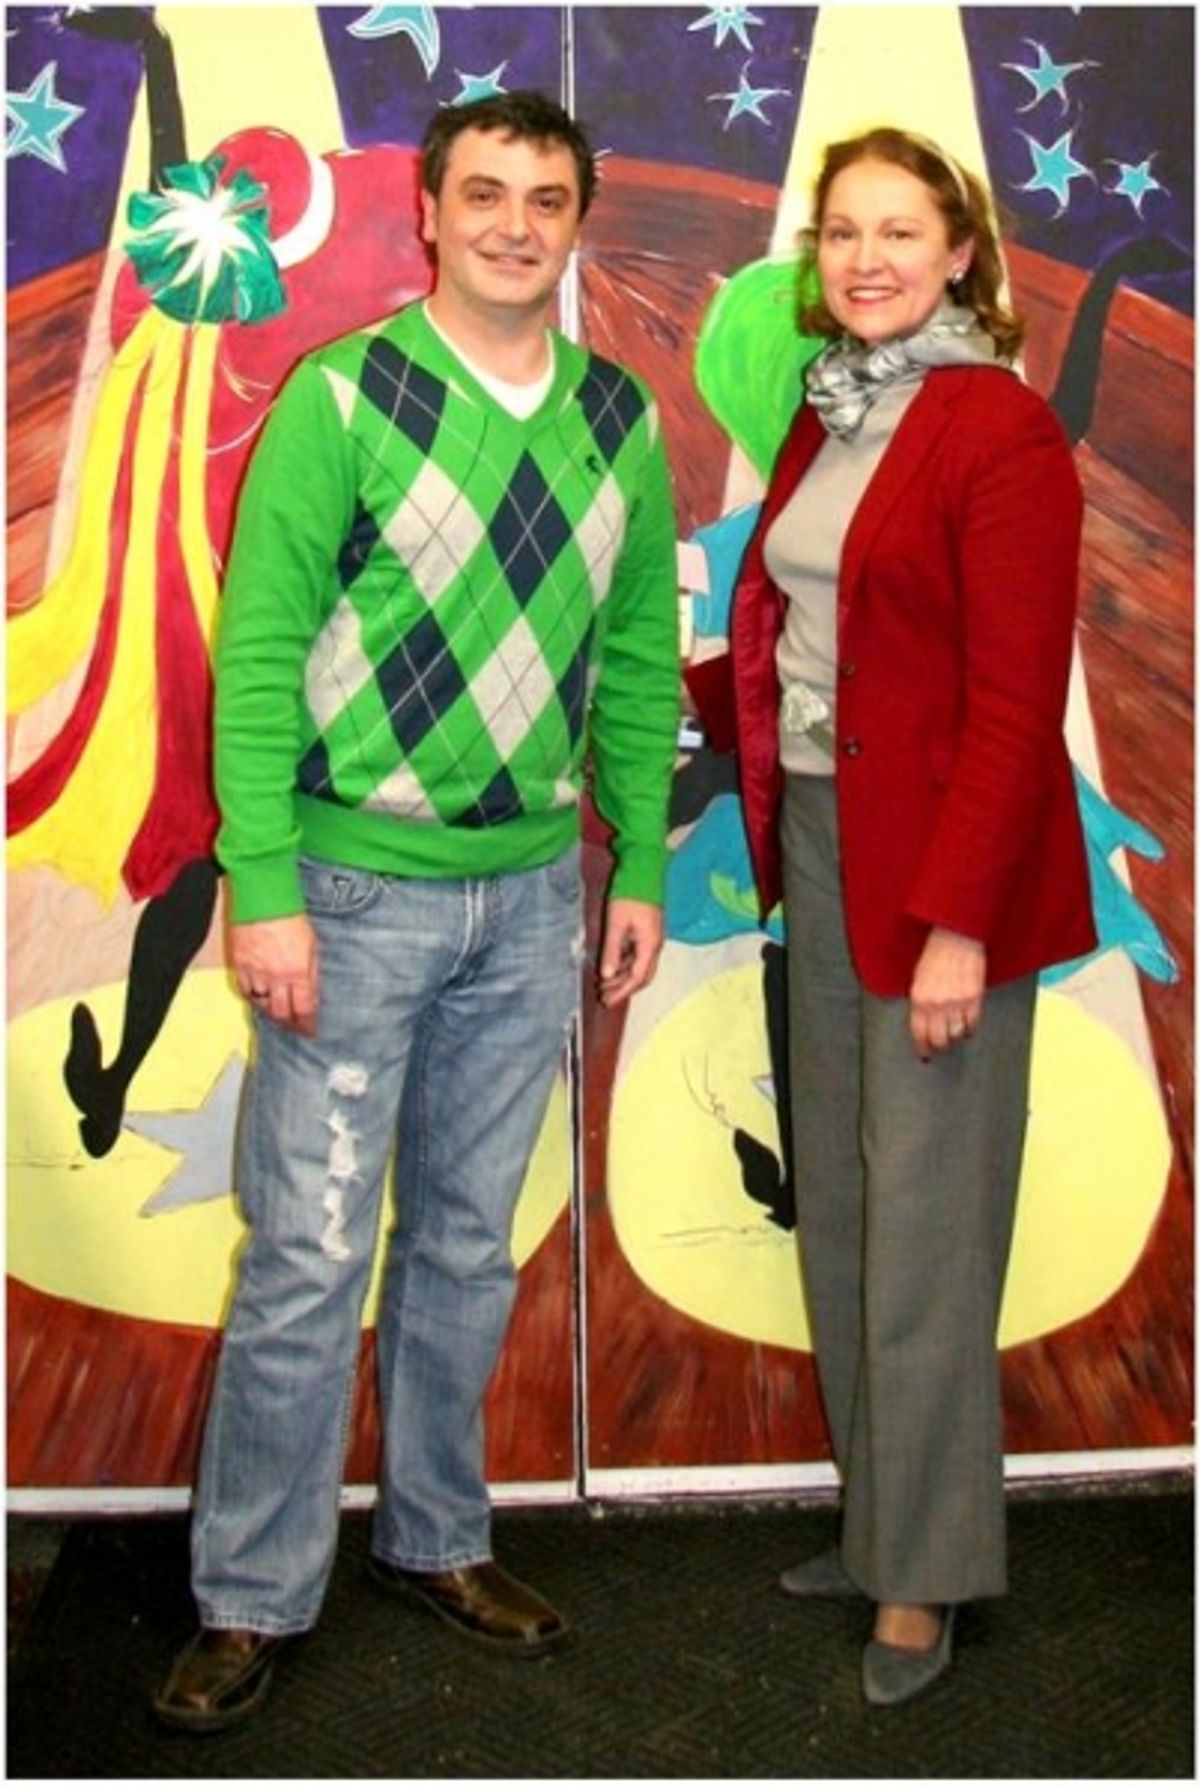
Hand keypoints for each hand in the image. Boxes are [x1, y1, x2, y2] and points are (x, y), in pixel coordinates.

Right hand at [231, 915, 319, 1035]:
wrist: (263, 897)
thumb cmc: (291, 917)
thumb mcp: (312, 945)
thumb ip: (311, 971)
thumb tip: (311, 993)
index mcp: (298, 971)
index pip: (304, 1008)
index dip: (307, 1024)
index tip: (310, 1030)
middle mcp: (276, 976)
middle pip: (281, 1012)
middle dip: (288, 1023)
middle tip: (293, 1027)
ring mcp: (255, 971)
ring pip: (261, 1004)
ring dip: (270, 1011)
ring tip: (276, 1012)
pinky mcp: (239, 964)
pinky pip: (245, 990)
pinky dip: (252, 997)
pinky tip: (258, 997)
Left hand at [597, 898, 662, 1007]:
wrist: (643, 871)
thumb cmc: (629, 895)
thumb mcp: (616, 924)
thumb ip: (612, 950)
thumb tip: (607, 975)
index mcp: (649, 945)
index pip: (637, 978)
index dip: (622, 992)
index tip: (606, 1000)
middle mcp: (654, 946)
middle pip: (642, 976)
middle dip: (624, 989)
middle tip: (605, 998)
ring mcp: (652, 939)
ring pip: (640, 967)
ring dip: (623, 978)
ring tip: (604, 985)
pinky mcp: (647, 933)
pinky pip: (638, 956)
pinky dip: (625, 965)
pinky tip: (612, 968)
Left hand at [908, 927, 985, 1059]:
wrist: (956, 938)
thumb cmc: (936, 954)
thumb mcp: (918, 978)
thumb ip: (920, 1000)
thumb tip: (923, 1021)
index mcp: (919, 998)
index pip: (919, 1033)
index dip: (922, 1047)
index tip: (924, 1054)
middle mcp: (937, 1003)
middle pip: (939, 1039)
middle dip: (939, 1045)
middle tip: (940, 1046)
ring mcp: (957, 1002)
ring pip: (956, 1034)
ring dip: (954, 1037)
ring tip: (954, 1034)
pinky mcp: (974, 998)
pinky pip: (972, 1024)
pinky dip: (969, 1028)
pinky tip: (967, 1027)